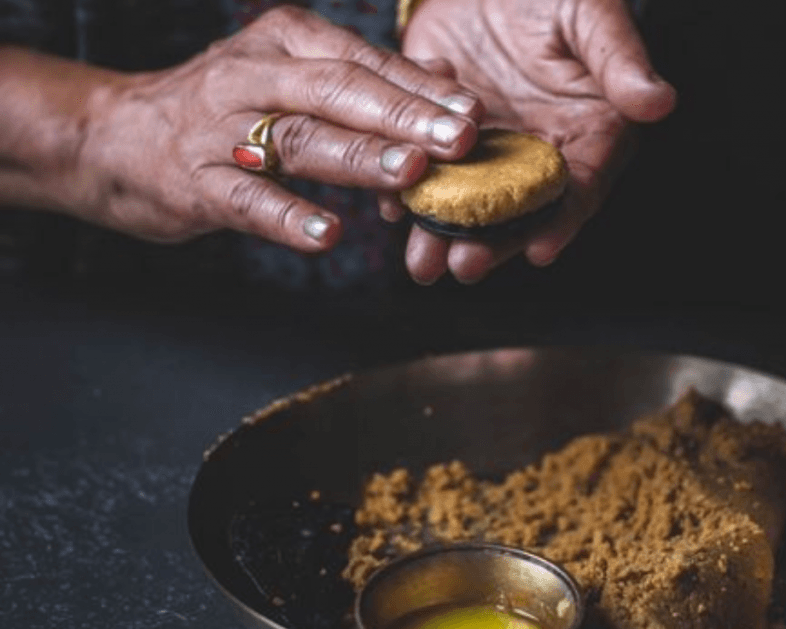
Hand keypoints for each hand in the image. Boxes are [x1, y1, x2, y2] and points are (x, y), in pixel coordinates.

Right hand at [75, 6, 483, 249]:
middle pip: (338, 91)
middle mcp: (253, 75)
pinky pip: (247, 200)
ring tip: (411, 174)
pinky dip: (289, 217)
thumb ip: (365, 80)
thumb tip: (444, 82)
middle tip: (460, 139)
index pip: (363, 60)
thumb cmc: (225, 108)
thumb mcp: (292, 76)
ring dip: (359, 157)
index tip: (474, 112)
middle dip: (404, 115)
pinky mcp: (194, 182)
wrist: (115, 137)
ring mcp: (219, 129)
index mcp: (284, 41)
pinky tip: (329, 235)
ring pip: (299, 139)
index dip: (420, 87)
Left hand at [394, 0, 675, 283]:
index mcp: (586, 134)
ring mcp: (487, 151)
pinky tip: (391, 211)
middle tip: (466, 266)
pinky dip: (407, 193)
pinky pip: (425, 171)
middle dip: (492, 241)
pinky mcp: (441, 138)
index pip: (579, 187)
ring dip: (445, 234)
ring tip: (425, 263)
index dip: (560, 220)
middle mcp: (537, 154)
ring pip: (469, 203)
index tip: (539, 248)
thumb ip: (619, 59)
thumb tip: (660, 102)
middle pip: (518, 210)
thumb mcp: (590, 13)